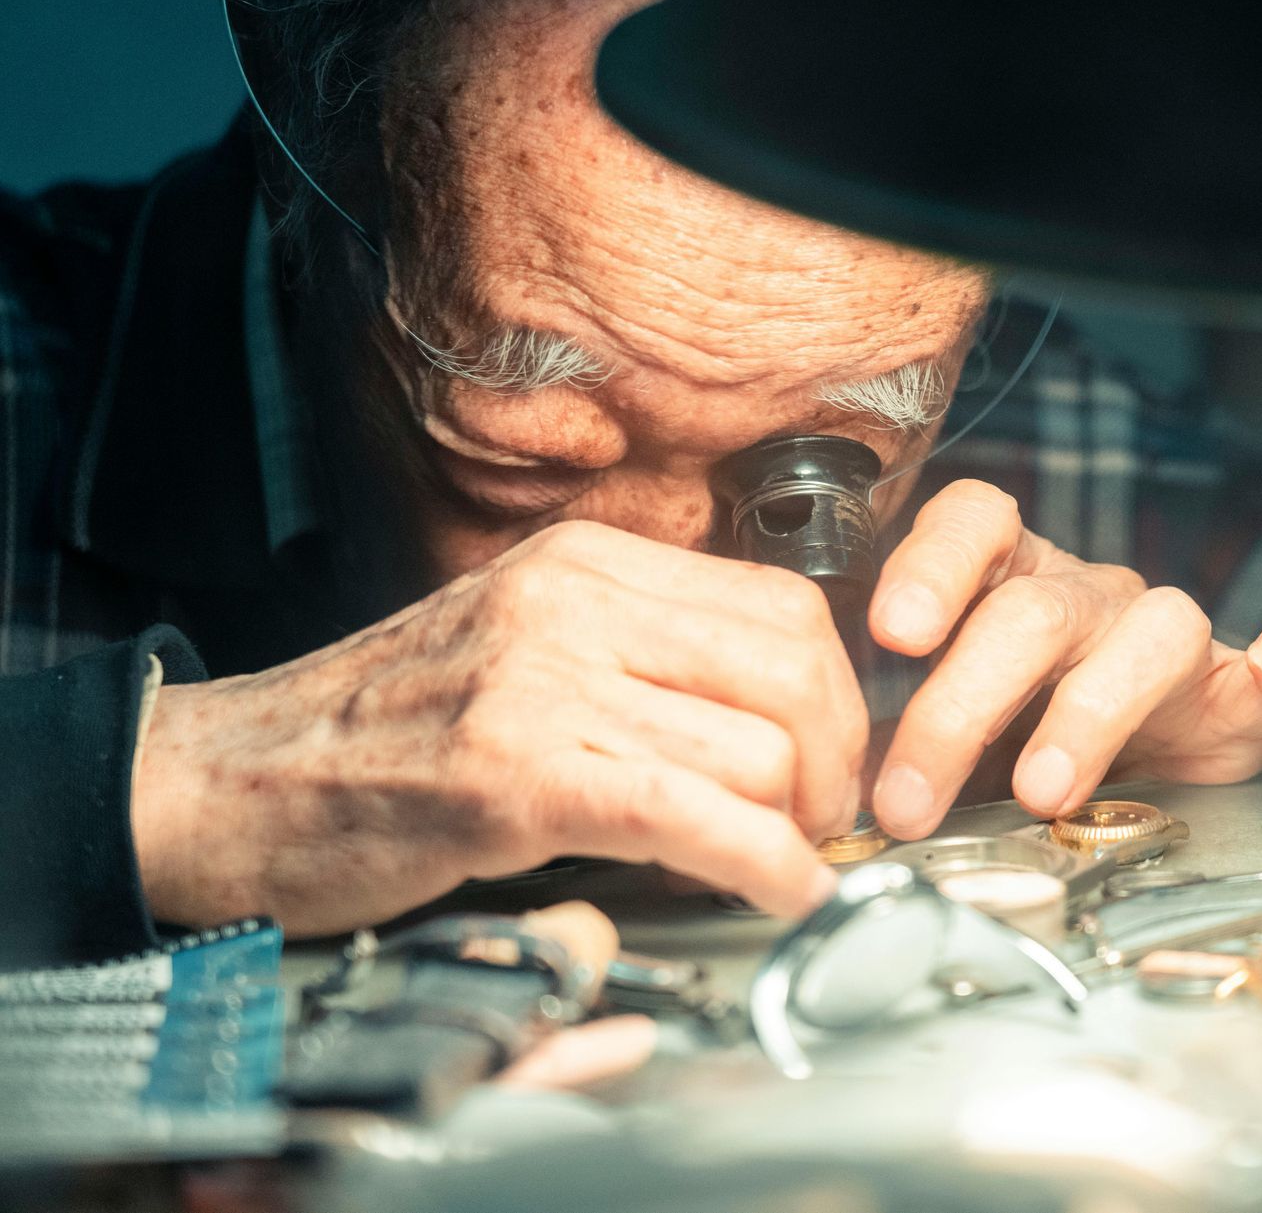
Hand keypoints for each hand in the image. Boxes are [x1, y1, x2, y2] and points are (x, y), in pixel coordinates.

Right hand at [132, 520, 865, 933]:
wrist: (233, 780)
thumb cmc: (381, 730)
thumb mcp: (522, 645)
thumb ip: (635, 653)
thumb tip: (767, 710)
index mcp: (584, 562)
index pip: (781, 605)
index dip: (835, 696)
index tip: (829, 758)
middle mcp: (572, 601)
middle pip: (792, 666)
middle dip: (836, 761)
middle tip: (822, 820)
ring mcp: (543, 683)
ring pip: (755, 747)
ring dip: (797, 825)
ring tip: (783, 861)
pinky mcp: (516, 776)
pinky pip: (692, 818)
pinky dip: (762, 864)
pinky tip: (777, 891)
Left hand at [866, 481, 1261, 838]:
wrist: (1147, 779)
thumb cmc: (1027, 743)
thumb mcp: (953, 733)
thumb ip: (898, 737)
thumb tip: (825, 784)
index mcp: (1010, 582)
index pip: (973, 522)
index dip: (931, 566)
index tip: (890, 636)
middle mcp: (1087, 597)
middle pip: (1031, 611)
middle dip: (961, 706)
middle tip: (910, 797)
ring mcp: (1166, 639)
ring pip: (1146, 634)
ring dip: (1087, 716)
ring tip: (1041, 791)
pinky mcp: (1237, 694)